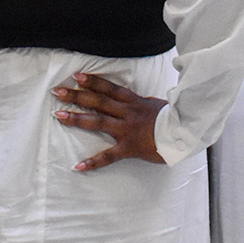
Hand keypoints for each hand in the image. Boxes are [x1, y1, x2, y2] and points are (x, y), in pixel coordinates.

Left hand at [51, 72, 166, 171]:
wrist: (185, 133)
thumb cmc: (172, 119)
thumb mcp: (155, 104)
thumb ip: (139, 103)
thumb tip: (130, 100)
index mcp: (133, 101)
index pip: (109, 89)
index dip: (92, 81)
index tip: (76, 76)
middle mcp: (127, 113)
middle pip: (97, 101)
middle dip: (76, 96)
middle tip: (57, 92)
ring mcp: (126, 130)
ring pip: (98, 122)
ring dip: (77, 118)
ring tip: (59, 115)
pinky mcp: (129, 148)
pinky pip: (108, 156)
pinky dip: (92, 162)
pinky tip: (77, 166)